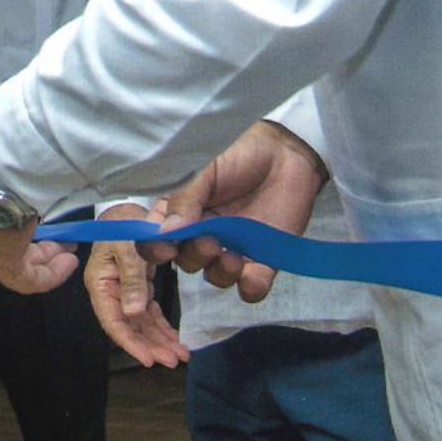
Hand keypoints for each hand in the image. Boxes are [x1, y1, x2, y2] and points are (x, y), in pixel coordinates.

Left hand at [0, 143, 78, 295]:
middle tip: (55, 237)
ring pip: (13, 260)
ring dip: (44, 257)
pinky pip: (28, 278)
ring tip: (67, 251)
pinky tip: (69, 262)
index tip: (28, 213)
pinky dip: (50, 274)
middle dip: (29, 240)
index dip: (5, 217)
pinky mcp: (1, 263)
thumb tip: (11, 150)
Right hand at [85, 201, 187, 366]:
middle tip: (174, 360)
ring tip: (180, 355)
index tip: (149, 360)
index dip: (130, 343)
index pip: (113, 321)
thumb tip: (134, 314)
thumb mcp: (127, 247)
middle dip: (151, 346)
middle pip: (130, 327)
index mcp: (101, 284)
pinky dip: (163, 326)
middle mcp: (111, 292)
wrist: (130, 205)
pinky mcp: (139, 286)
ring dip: (159, 340)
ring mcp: (125, 291)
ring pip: (142, 323)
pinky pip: (150, 312)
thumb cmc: (122, 223)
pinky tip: (176, 339)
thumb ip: (132, 279)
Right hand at [157, 119, 327, 303]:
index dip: (155, 249)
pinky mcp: (263, 260)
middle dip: (194, 257)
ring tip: (234, 257)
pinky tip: (251, 278)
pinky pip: (252, 287)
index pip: (156, 240)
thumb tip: (166, 233)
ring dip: (221, 273)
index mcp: (181, 213)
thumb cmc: (240, 153)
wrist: (286, 153)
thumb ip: (185, 198)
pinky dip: (250, 288)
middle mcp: (202, 235)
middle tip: (210, 242)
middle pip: (185, 262)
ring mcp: (232, 249)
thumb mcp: (205, 168)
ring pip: (215, 277)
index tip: (167, 247)